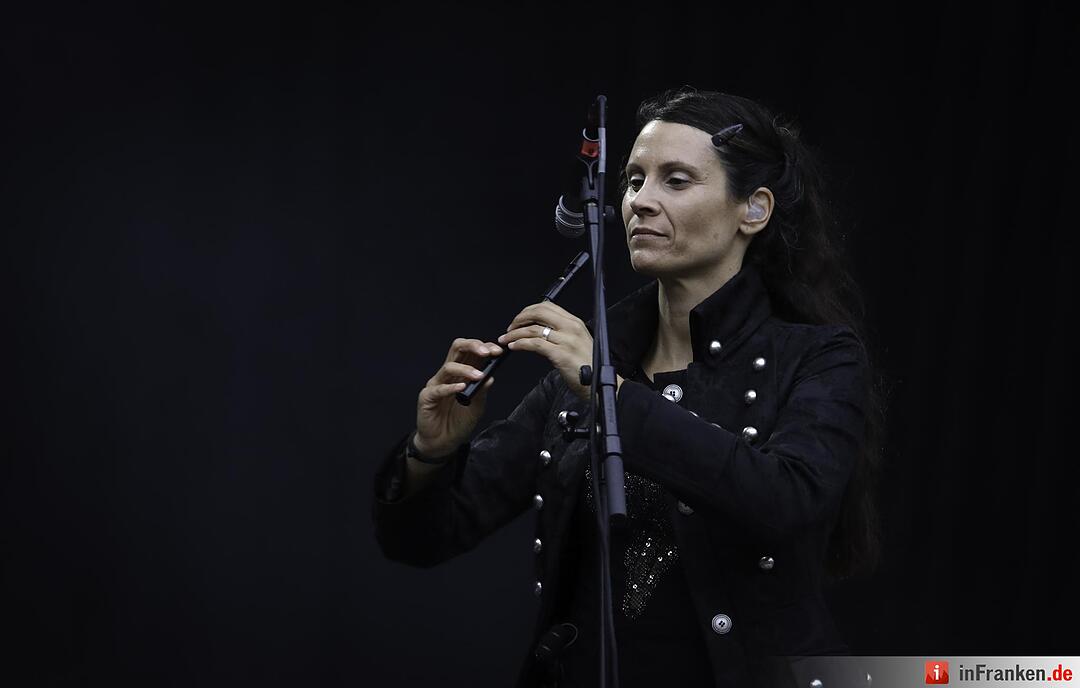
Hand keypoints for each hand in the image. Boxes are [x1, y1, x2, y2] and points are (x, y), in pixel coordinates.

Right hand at [414, 338, 502, 457]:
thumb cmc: (459, 422)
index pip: (470, 351)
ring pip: (449, 367)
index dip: (484, 347)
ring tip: (479, 376)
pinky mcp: (427, 397)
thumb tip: (491, 376)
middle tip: (488, 352)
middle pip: (457, 348)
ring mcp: (436, 384)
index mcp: (461, 372)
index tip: (499, 351)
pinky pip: (438, 389)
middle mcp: (448, 374)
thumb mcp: (477, 407)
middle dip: (474, 346)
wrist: (444, 442)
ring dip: (466, 369)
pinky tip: (462, 388)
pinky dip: (451, 387)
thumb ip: (482, 391)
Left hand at [498, 301, 592, 400]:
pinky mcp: (560, 354)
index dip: (529, 310)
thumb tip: (539, 330)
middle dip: (520, 318)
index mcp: (575, 323)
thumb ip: (562, 333)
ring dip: (515, 333)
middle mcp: (571, 328)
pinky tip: (514, 347)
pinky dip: (521, 344)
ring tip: (506, 339)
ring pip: (533, 329)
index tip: (520, 319)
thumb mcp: (577, 343)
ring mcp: (566, 340)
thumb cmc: (587, 367)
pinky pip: (535, 344)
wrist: (598, 385)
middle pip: (539, 312)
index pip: (548, 306)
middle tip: (510, 327)